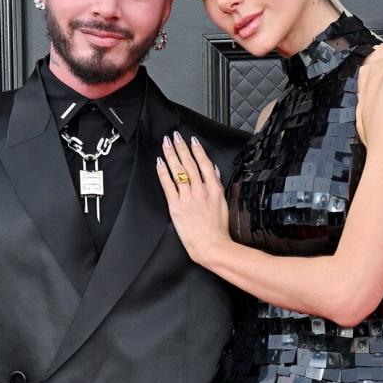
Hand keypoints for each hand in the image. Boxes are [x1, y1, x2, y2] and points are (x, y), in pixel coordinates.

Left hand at [155, 131, 230, 263]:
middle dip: (181, 147)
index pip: (204, 164)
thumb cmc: (218, 229)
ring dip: (171, 154)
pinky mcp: (176, 206)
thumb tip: (213, 171)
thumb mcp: (223, 203)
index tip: (192, 141)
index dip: (197, 150)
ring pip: (178, 170)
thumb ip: (217, 185)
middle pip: (189, 163)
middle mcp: (200, 190)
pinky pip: (168, 184)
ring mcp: (187, 197)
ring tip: (166, 144)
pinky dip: (163, 172)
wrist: (211, 245)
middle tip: (175, 136)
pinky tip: (160, 163)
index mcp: (213, 189)